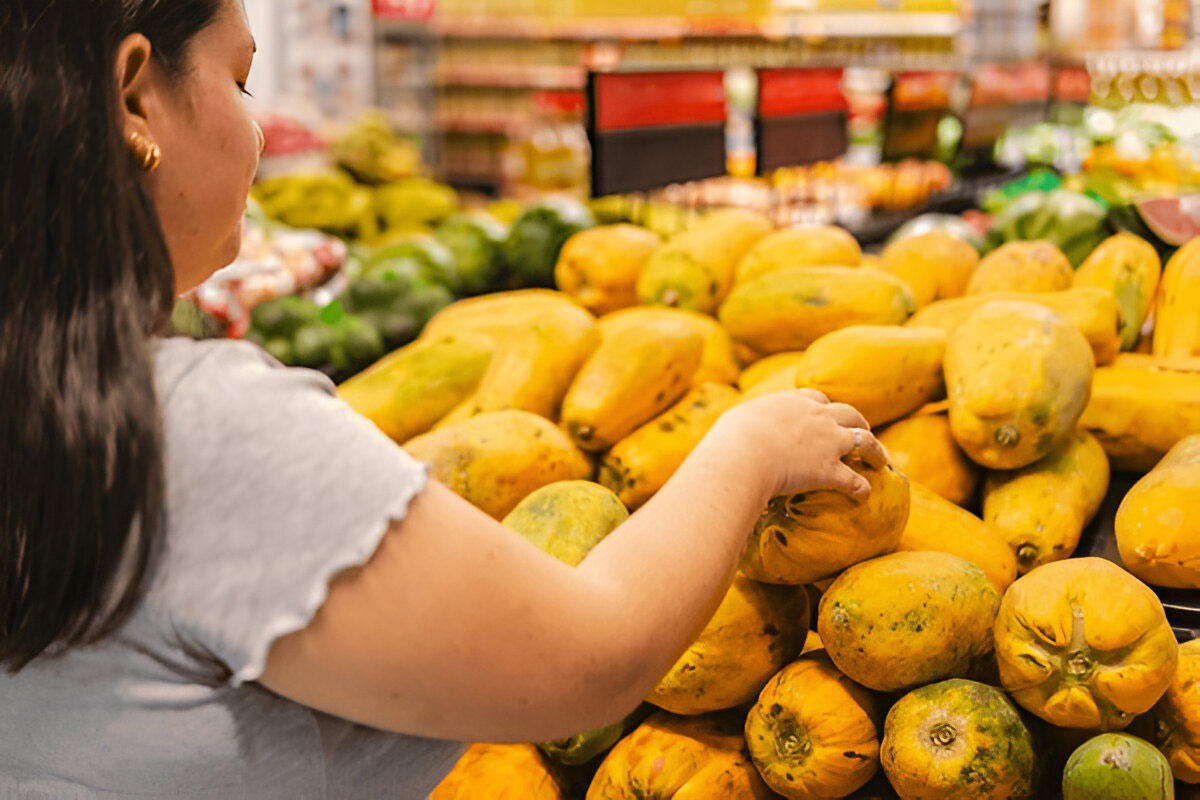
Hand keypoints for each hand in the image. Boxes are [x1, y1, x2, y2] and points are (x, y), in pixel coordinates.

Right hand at [704, 389, 886, 499]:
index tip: (827, 413)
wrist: (741, 456)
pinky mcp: (830, 470)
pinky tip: (864, 494)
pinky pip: (854, 480)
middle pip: (848, 413)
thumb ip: (745, 424)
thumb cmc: (730, 439)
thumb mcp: (736, 421)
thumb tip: (732, 434)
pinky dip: (862, 487)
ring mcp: (828, 442)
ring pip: (863, 440)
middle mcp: (817, 417)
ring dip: (874, 450)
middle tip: (863, 431)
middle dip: (858, 422)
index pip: (816, 398)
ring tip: (880, 460)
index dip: (825, 406)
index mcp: (793, 402)